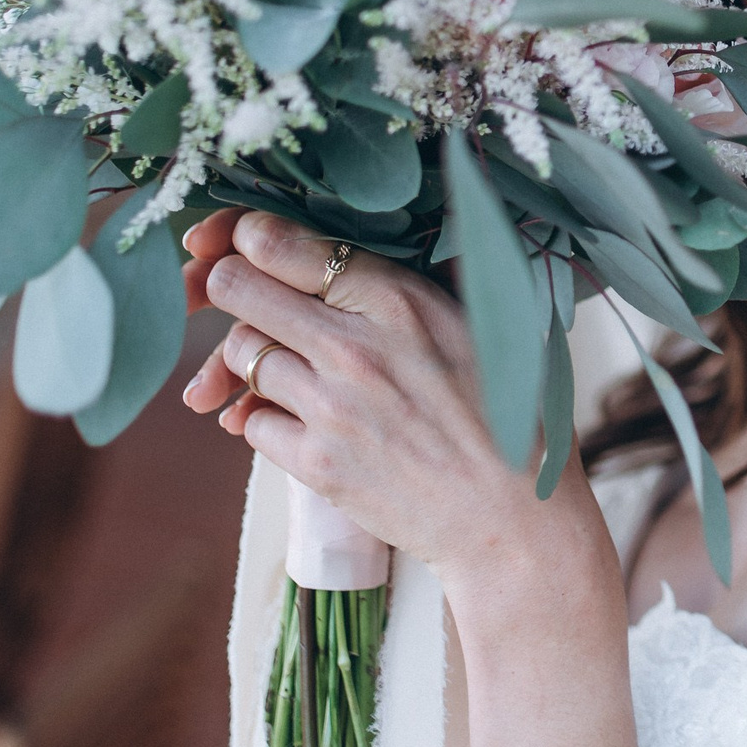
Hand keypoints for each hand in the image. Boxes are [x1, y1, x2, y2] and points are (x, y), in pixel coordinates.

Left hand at [184, 211, 607, 594]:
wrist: (516, 522)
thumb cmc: (510, 419)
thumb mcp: (482, 325)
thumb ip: (424, 275)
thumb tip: (392, 224)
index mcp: (402, 300)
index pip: (279, 241)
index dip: (246, 237)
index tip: (246, 247)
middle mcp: (357, 347)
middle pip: (235, 287)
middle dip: (229, 288)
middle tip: (246, 300)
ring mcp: (332, 409)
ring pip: (240, 354)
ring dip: (252, 360)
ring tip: (290, 371)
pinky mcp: (318, 465)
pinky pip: (251, 422)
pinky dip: (263, 418)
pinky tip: (299, 422)